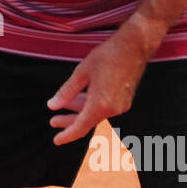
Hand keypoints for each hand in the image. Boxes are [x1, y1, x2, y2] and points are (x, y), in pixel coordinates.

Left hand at [46, 13, 167, 144]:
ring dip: (79, 110)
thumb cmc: (107, 56)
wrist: (134, 47)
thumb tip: (52, 106)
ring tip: (63, 104)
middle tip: (53, 121)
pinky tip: (80, 96)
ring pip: (95, 113)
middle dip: (69, 121)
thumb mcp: (81, 72)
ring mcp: (121, 106)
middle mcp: (112, 109)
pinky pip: (104, 108)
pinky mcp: (125, 100)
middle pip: (87, 121)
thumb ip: (67, 92)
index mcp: (100, 104)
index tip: (56, 140)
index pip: (80, 127)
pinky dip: (90, 105)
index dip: (67, 135)